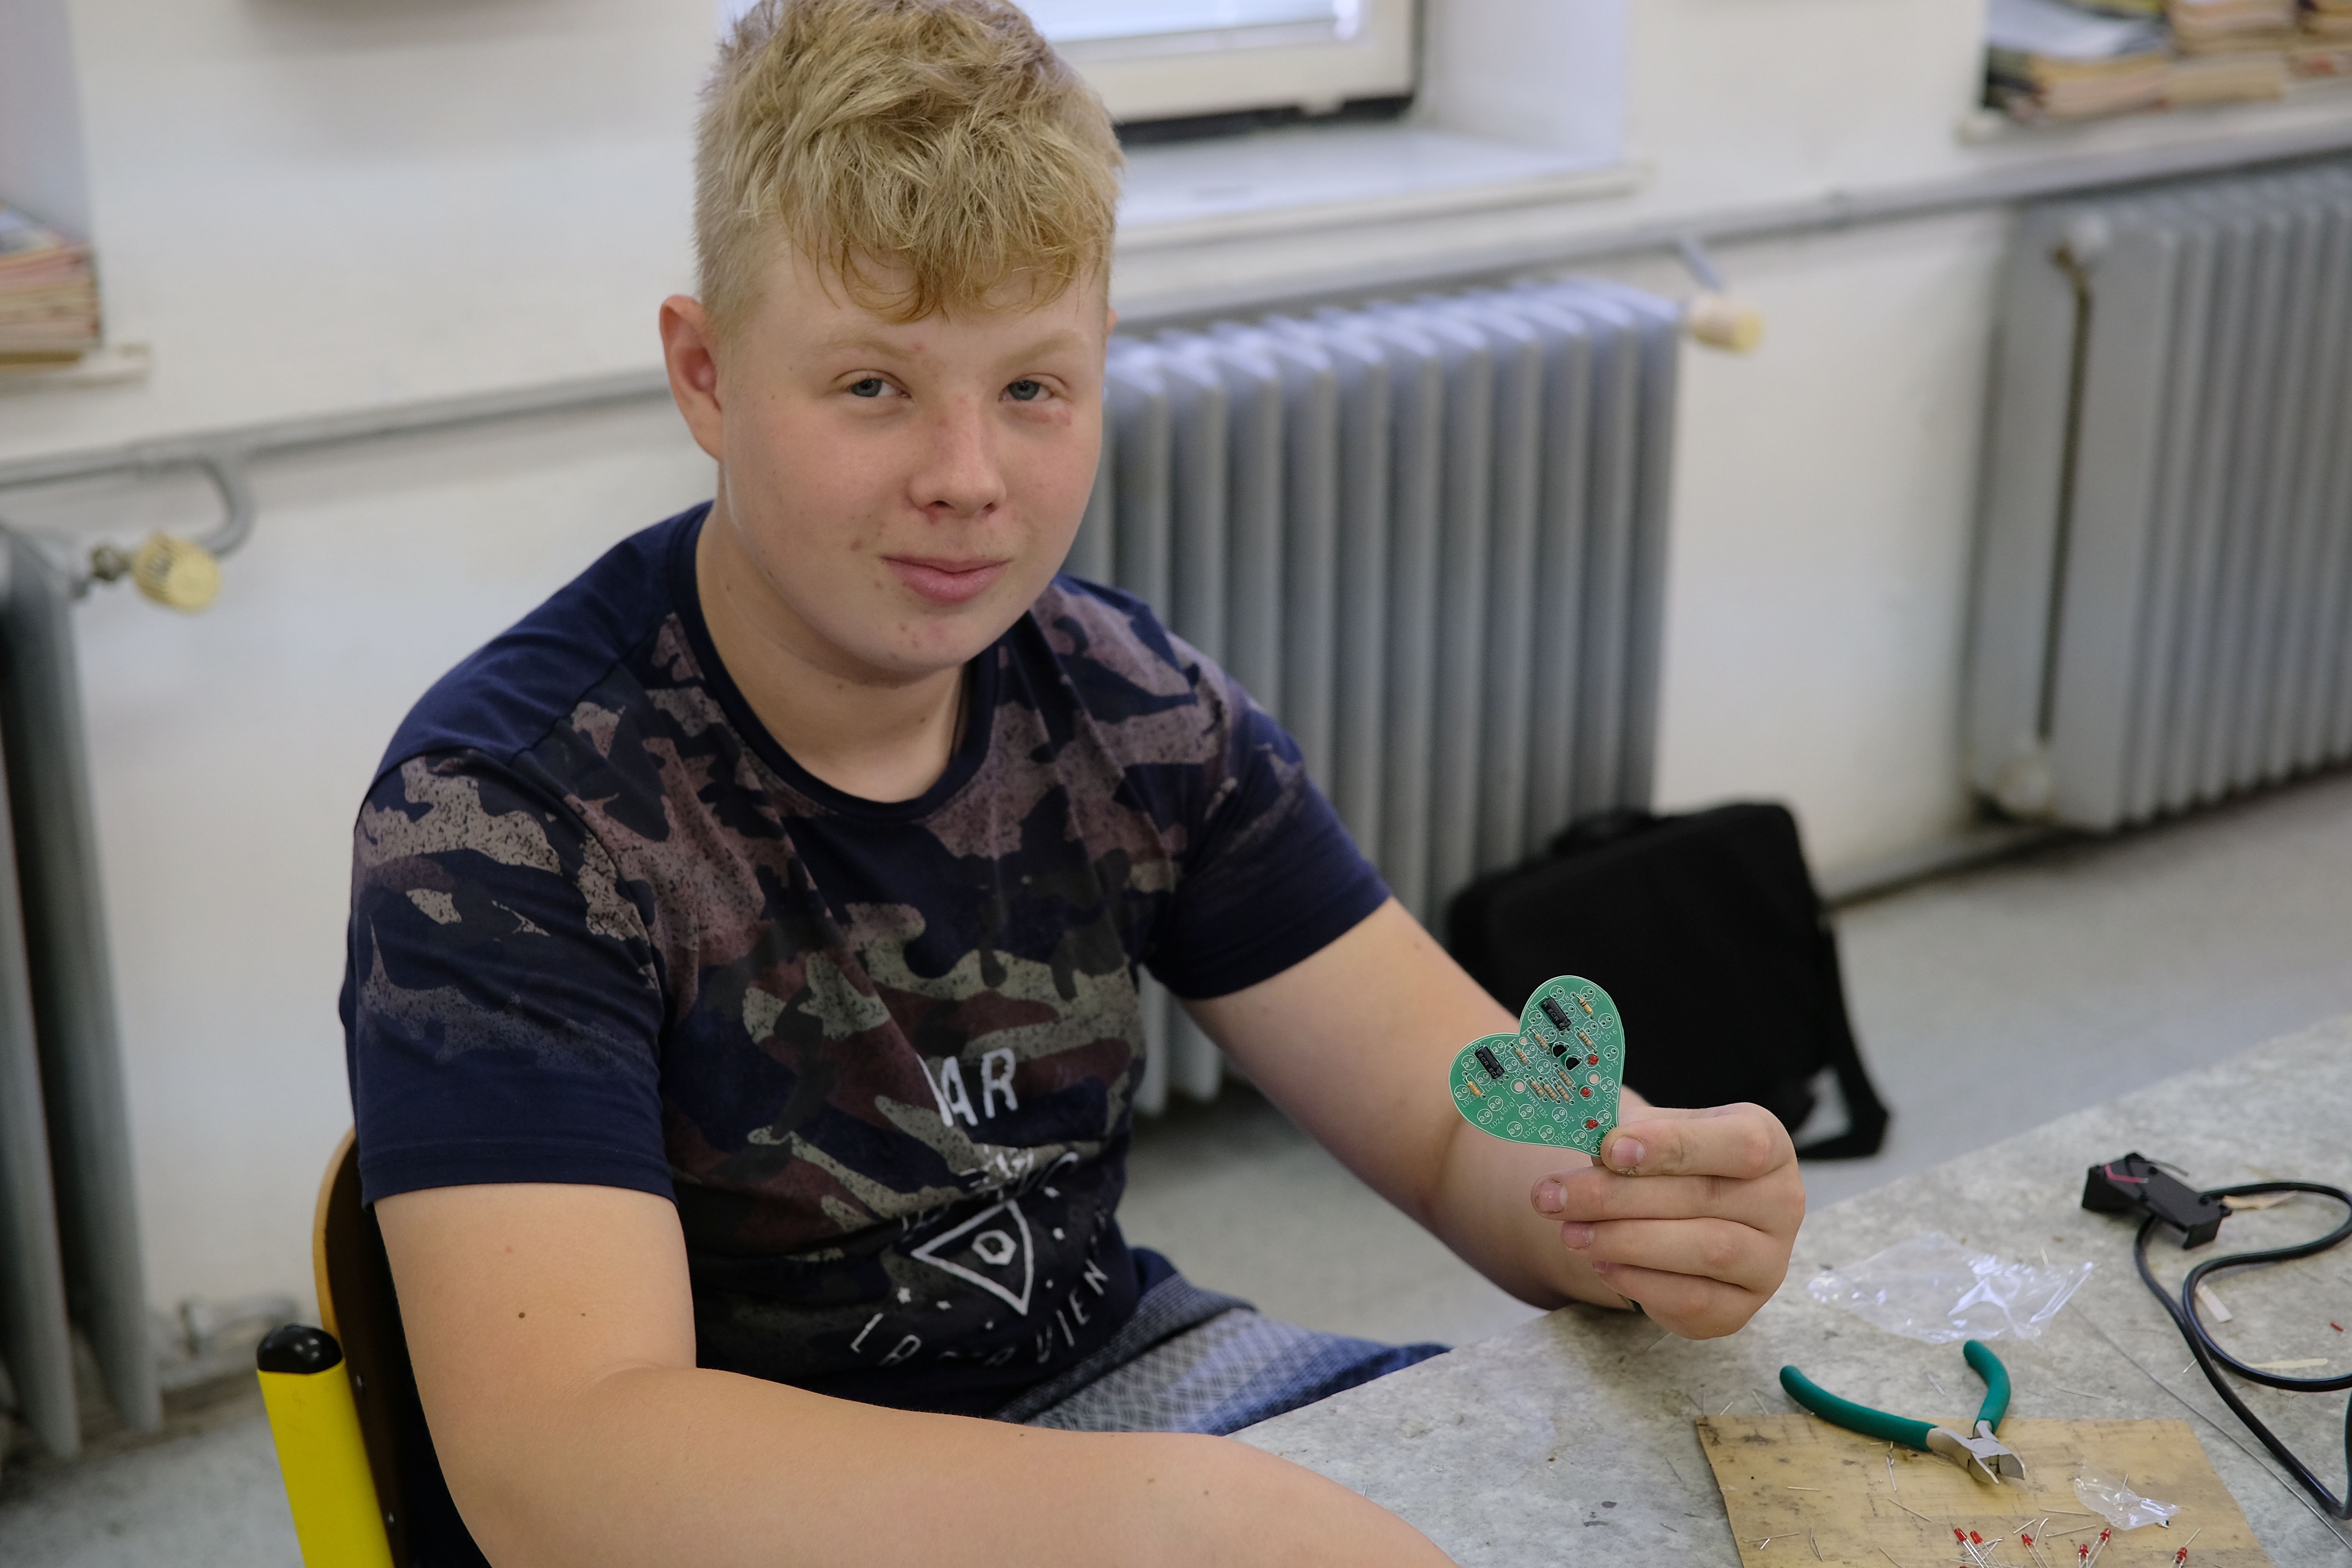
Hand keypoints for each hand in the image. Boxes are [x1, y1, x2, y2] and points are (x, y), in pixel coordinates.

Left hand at [1529, 1104, 1803, 1338]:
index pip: (1739, 1144)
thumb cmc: (1662, 1163)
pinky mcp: (1739, 1308)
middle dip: (1617, 1197)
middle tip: (1552, 1196)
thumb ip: (1622, 1134)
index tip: (1610, 1149)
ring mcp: (1768, 1260)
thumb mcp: (1645, 1134)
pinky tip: (1600, 1264)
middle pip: (1704, 1198)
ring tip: (1570, 1233)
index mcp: (1767, 1142)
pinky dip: (1638, 1281)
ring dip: (1625, 1241)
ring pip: (1704, 1251)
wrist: (1673, 1214)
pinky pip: (1693, 1299)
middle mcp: (1781, 1201)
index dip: (1673, 1146)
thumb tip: (1591, 1141)